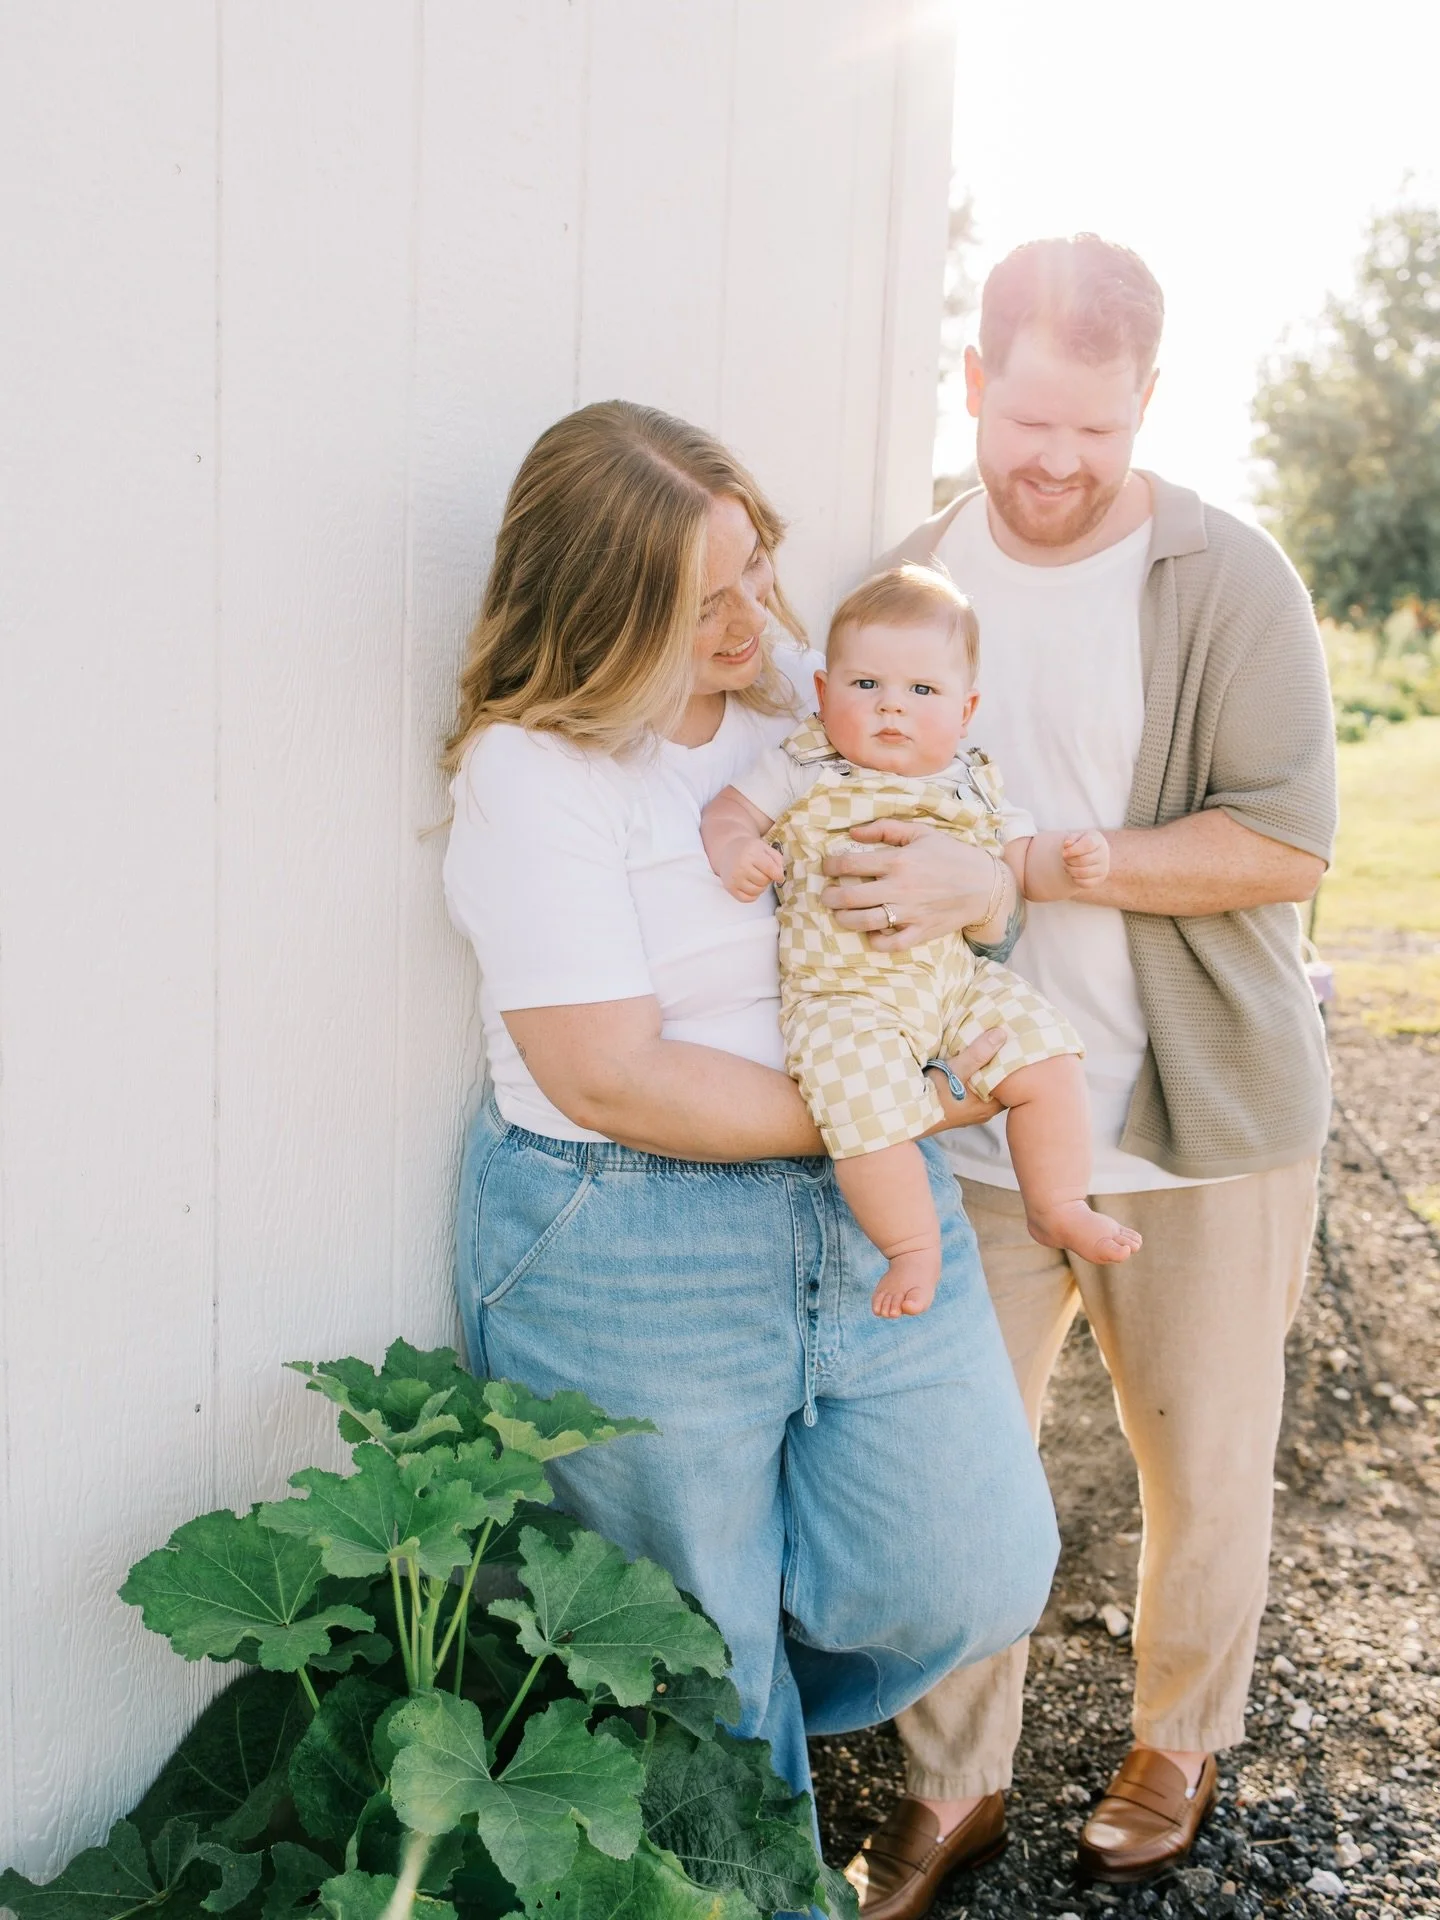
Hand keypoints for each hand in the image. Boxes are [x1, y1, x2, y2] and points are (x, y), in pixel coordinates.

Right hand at [720, 836, 785, 901]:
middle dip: (767, 879)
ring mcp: (734, 878)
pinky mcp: (730, 887)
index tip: (779, 877)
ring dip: (761, 887)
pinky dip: (753, 895)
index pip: (770, 869)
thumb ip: (777, 859)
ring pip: (757, 891)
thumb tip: (780, 876)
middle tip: (762, 873)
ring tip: (757, 878)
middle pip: (764, 881)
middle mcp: (741, 866)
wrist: (727, 850)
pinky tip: (751, 885)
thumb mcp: (765, 847)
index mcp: (751, 853)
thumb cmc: (749, 849)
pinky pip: (747, 899)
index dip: (778, 876)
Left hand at [820, 819, 997, 948]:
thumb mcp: (920, 833)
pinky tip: (871, 931)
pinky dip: (874, 940)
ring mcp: (909, 913)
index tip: (827, 867)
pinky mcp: (919, 932)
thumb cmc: (951, 855)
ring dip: (844, 919)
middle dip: (830, 897)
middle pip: (850, 897)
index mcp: (898, 861)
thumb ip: (885, 829)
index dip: (831, 865)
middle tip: (827, 895)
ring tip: (841, 914)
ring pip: (863, 922)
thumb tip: (853, 833)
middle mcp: (899, 889)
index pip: (850, 864)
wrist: (984, 884)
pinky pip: (889, 944)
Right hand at [923, 1028, 1006, 1130]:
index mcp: (988, 1105)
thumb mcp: (955, 1071)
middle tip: (1005, 1046)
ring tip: (988, 1051)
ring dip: (986, 1073)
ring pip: (985, 1088)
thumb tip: (1001, 1034)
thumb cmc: (931, 1097)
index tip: (1015, 1048)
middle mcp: (982, 1111)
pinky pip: (973, 1091)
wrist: (905, 1115)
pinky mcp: (957, 1109)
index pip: (1013, 1086)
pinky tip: (969, 1065)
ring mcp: (969, 1112)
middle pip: (999, 1086)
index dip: (1015, 1067)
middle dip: (1001, 1068)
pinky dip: (974, 1078)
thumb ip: (978, 1054)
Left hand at [1061, 829, 1109, 888]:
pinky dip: (1075, 879)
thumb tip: (1067, 844)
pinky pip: (1085, 883)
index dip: (1073, 850)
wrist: (1090, 853)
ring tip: (1067, 865)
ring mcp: (1103, 868)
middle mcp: (1103, 854)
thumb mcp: (1076, 837)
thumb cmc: (1080, 844)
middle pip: (1083, 860)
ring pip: (1083, 873)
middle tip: (1064, 859)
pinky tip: (1073, 873)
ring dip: (1070, 870)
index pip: (1088, 845)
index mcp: (1097, 840)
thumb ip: (1071, 839)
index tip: (1064, 853)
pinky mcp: (1099, 879)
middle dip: (1069, 861)